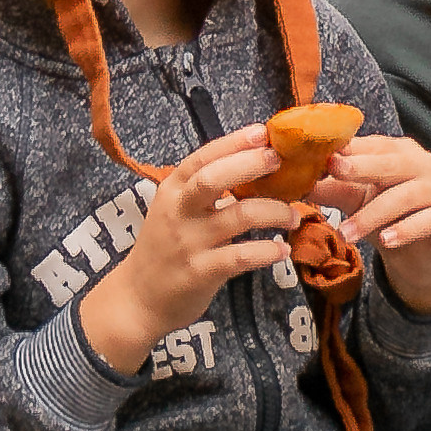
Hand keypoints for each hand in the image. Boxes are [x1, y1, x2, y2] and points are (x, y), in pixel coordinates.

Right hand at [77, 128, 294, 373]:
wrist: (137, 298)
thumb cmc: (164, 248)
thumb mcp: (174, 210)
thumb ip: (204, 190)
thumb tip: (253, 164)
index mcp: (172, 190)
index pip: (203, 157)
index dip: (234, 142)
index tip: (263, 132)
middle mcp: (178, 211)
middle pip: (214, 179)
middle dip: (251, 165)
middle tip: (280, 162)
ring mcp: (188, 242)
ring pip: (238, 216)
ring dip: (274, 212)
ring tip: (293, 215)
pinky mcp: (200, 272)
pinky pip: (241, 256)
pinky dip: (267, 251)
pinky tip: (282, 250)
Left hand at [324, 132, 430, 315]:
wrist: (418, 257)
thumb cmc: (385, 218)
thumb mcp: (354, 200)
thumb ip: (330, 187)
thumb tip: (293, 178)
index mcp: (400, 151)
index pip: (374, 144)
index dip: (348, 148)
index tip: (320, 154)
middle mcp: (425, 164)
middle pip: (393, 162)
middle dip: (362, 166)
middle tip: (334, 170)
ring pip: (406, 196)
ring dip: (373, 214)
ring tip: (346, 233)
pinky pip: (429, 221)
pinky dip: (406, 230)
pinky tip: (386, 241)